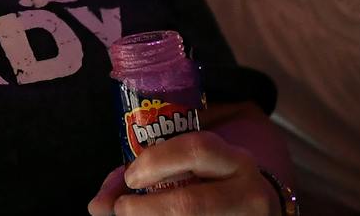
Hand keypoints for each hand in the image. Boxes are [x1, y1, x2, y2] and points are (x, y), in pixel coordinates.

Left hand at [88, 132, 280, 214]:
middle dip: (145, 209)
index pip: (197, 150)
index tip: (130, 176)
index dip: (157, 161)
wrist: (261, 211)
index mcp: (237, 162)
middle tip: (120, 209)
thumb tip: (97, 204)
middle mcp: (247, 195)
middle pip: (189, 204)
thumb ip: (151, 171)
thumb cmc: (218, 183)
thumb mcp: (199, 167)